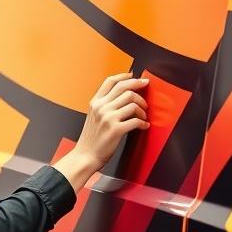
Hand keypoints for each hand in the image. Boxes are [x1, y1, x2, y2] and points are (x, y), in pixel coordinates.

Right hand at [53, 72, 149, 190]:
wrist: (85, 156)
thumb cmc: (91, 138)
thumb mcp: (93, 116)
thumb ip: (104, 105)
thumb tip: (122, 96)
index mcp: (95, 102)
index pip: (110, 81)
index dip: (125, 76)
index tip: (135, 76)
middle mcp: (101, 107)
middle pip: (125, 88)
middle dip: (139, 87)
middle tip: (146, 92)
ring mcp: (108, 118)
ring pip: (133, 103)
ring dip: (142, 109)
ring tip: (144, 115)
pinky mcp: (116, 130)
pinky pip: (136, 120)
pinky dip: (143, 123)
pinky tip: (143, 126)